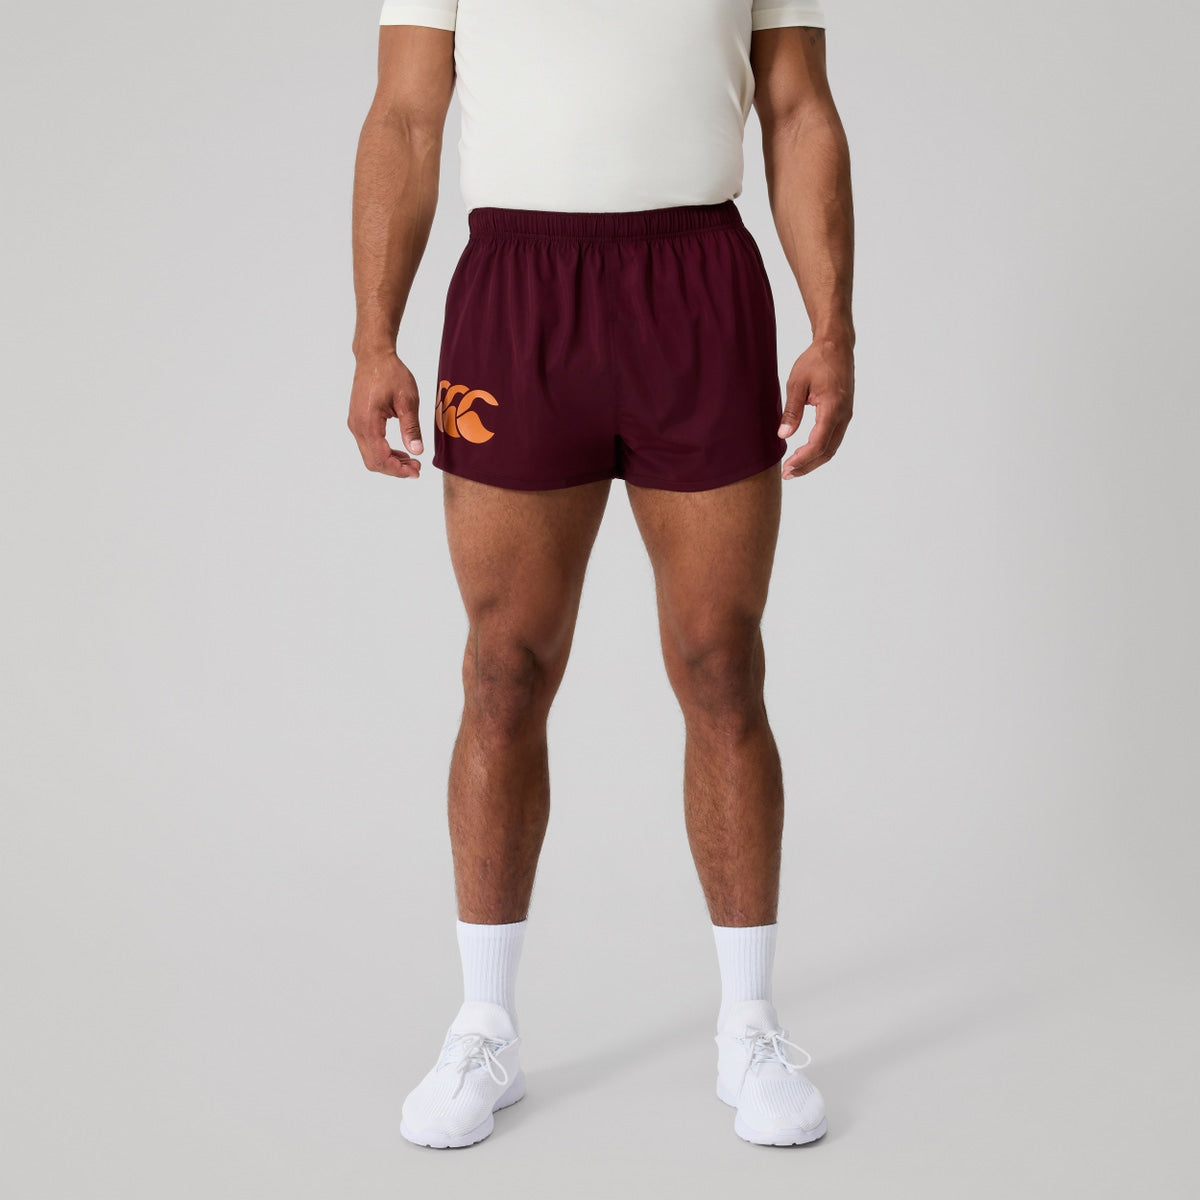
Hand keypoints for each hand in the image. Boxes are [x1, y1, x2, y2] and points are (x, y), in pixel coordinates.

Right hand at [347, 351, 423, 478]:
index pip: (381, 458)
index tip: (417, 471)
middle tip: (417, 469)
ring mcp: (355, 424)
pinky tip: (401, 451)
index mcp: (368, 422)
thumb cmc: (390, 373)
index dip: (399, 470)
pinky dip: (384, 452)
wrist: (373, 356)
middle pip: (373, 462)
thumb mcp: (408, 400)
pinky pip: (369, 445)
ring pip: (370, 455)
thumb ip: (411, 428)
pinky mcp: (358, 421)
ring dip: (390, 462)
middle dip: (395, 469)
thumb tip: (417, 451)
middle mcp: (357, 426)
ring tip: (412, 461)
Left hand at [778, 338, 853, 478]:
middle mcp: (844, 415)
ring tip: (794, 468)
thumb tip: (783, 435)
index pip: (818, 443)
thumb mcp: (797, 383)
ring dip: (813, 460)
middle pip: (827, 451)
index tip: (787, 468)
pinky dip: (820, 450)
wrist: (836, 346)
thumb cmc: (816, 360)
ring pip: (832, 447)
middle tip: (787, 474)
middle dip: (807, 466)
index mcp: (833, 407)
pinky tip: (805, 453)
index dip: (803, 459)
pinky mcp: (844, 414)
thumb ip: (791, 411)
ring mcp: (846, 415)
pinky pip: (833, 438)